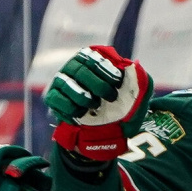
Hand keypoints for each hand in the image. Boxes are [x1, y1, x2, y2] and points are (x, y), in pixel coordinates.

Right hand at [46, 46, 152, 160]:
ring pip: (67, 84)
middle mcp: (73, 67)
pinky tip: (81, 114)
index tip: (117, 82)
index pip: (94, 58)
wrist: (102, 132)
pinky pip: (57, 100)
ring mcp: (61, 82)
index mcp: (92, 61)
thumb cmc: (119, 109)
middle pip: (80, 70)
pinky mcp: (52, 97)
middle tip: (111, 97)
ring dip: (84, 97)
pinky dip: (71, 108)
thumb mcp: (134, 97)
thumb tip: (135, 66)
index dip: (106, 69)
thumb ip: (139, 81)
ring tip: (95, 106)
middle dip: (98, 84)